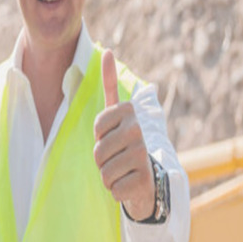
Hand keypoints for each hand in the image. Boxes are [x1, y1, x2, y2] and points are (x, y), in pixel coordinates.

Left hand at [93, 49, 154, 221]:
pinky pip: (113, 189)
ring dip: (108, 176)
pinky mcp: (144, 180)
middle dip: (101, 160)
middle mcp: (138, 131)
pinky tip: (129, 184)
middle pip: (98, 151)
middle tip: (116, 158)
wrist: (146, 178)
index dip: (99, 136)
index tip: (111, 136)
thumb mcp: (116, 115)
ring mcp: (143, 156)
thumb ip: (110, 85)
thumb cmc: (124, 145)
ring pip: (104, 171)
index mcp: (129, 113)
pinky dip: (117, 191)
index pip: (97, 127)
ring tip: (122, 171)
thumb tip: (107, 50)